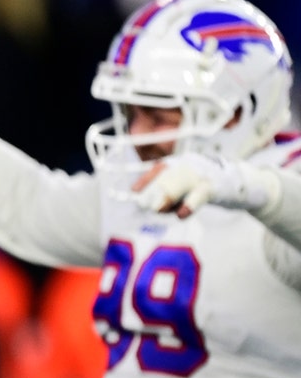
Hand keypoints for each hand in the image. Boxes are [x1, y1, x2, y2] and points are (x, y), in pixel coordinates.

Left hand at [132, 152, 274, 217]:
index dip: (146, 179)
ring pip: (181, 183)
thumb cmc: (209, 187)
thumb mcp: (188, 189)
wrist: (244, 185)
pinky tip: (182, 215)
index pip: (161, 168)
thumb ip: (172, 196)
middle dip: (153, 191)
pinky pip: (200, 195)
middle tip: (143, 206)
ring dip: (167, 197)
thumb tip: (152, 208)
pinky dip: (190, 204)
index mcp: (183, 162)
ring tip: (157, 210)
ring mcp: (204, 173)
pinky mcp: (216, 186)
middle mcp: (192, 164)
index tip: (133, 191)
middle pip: (168, 175)